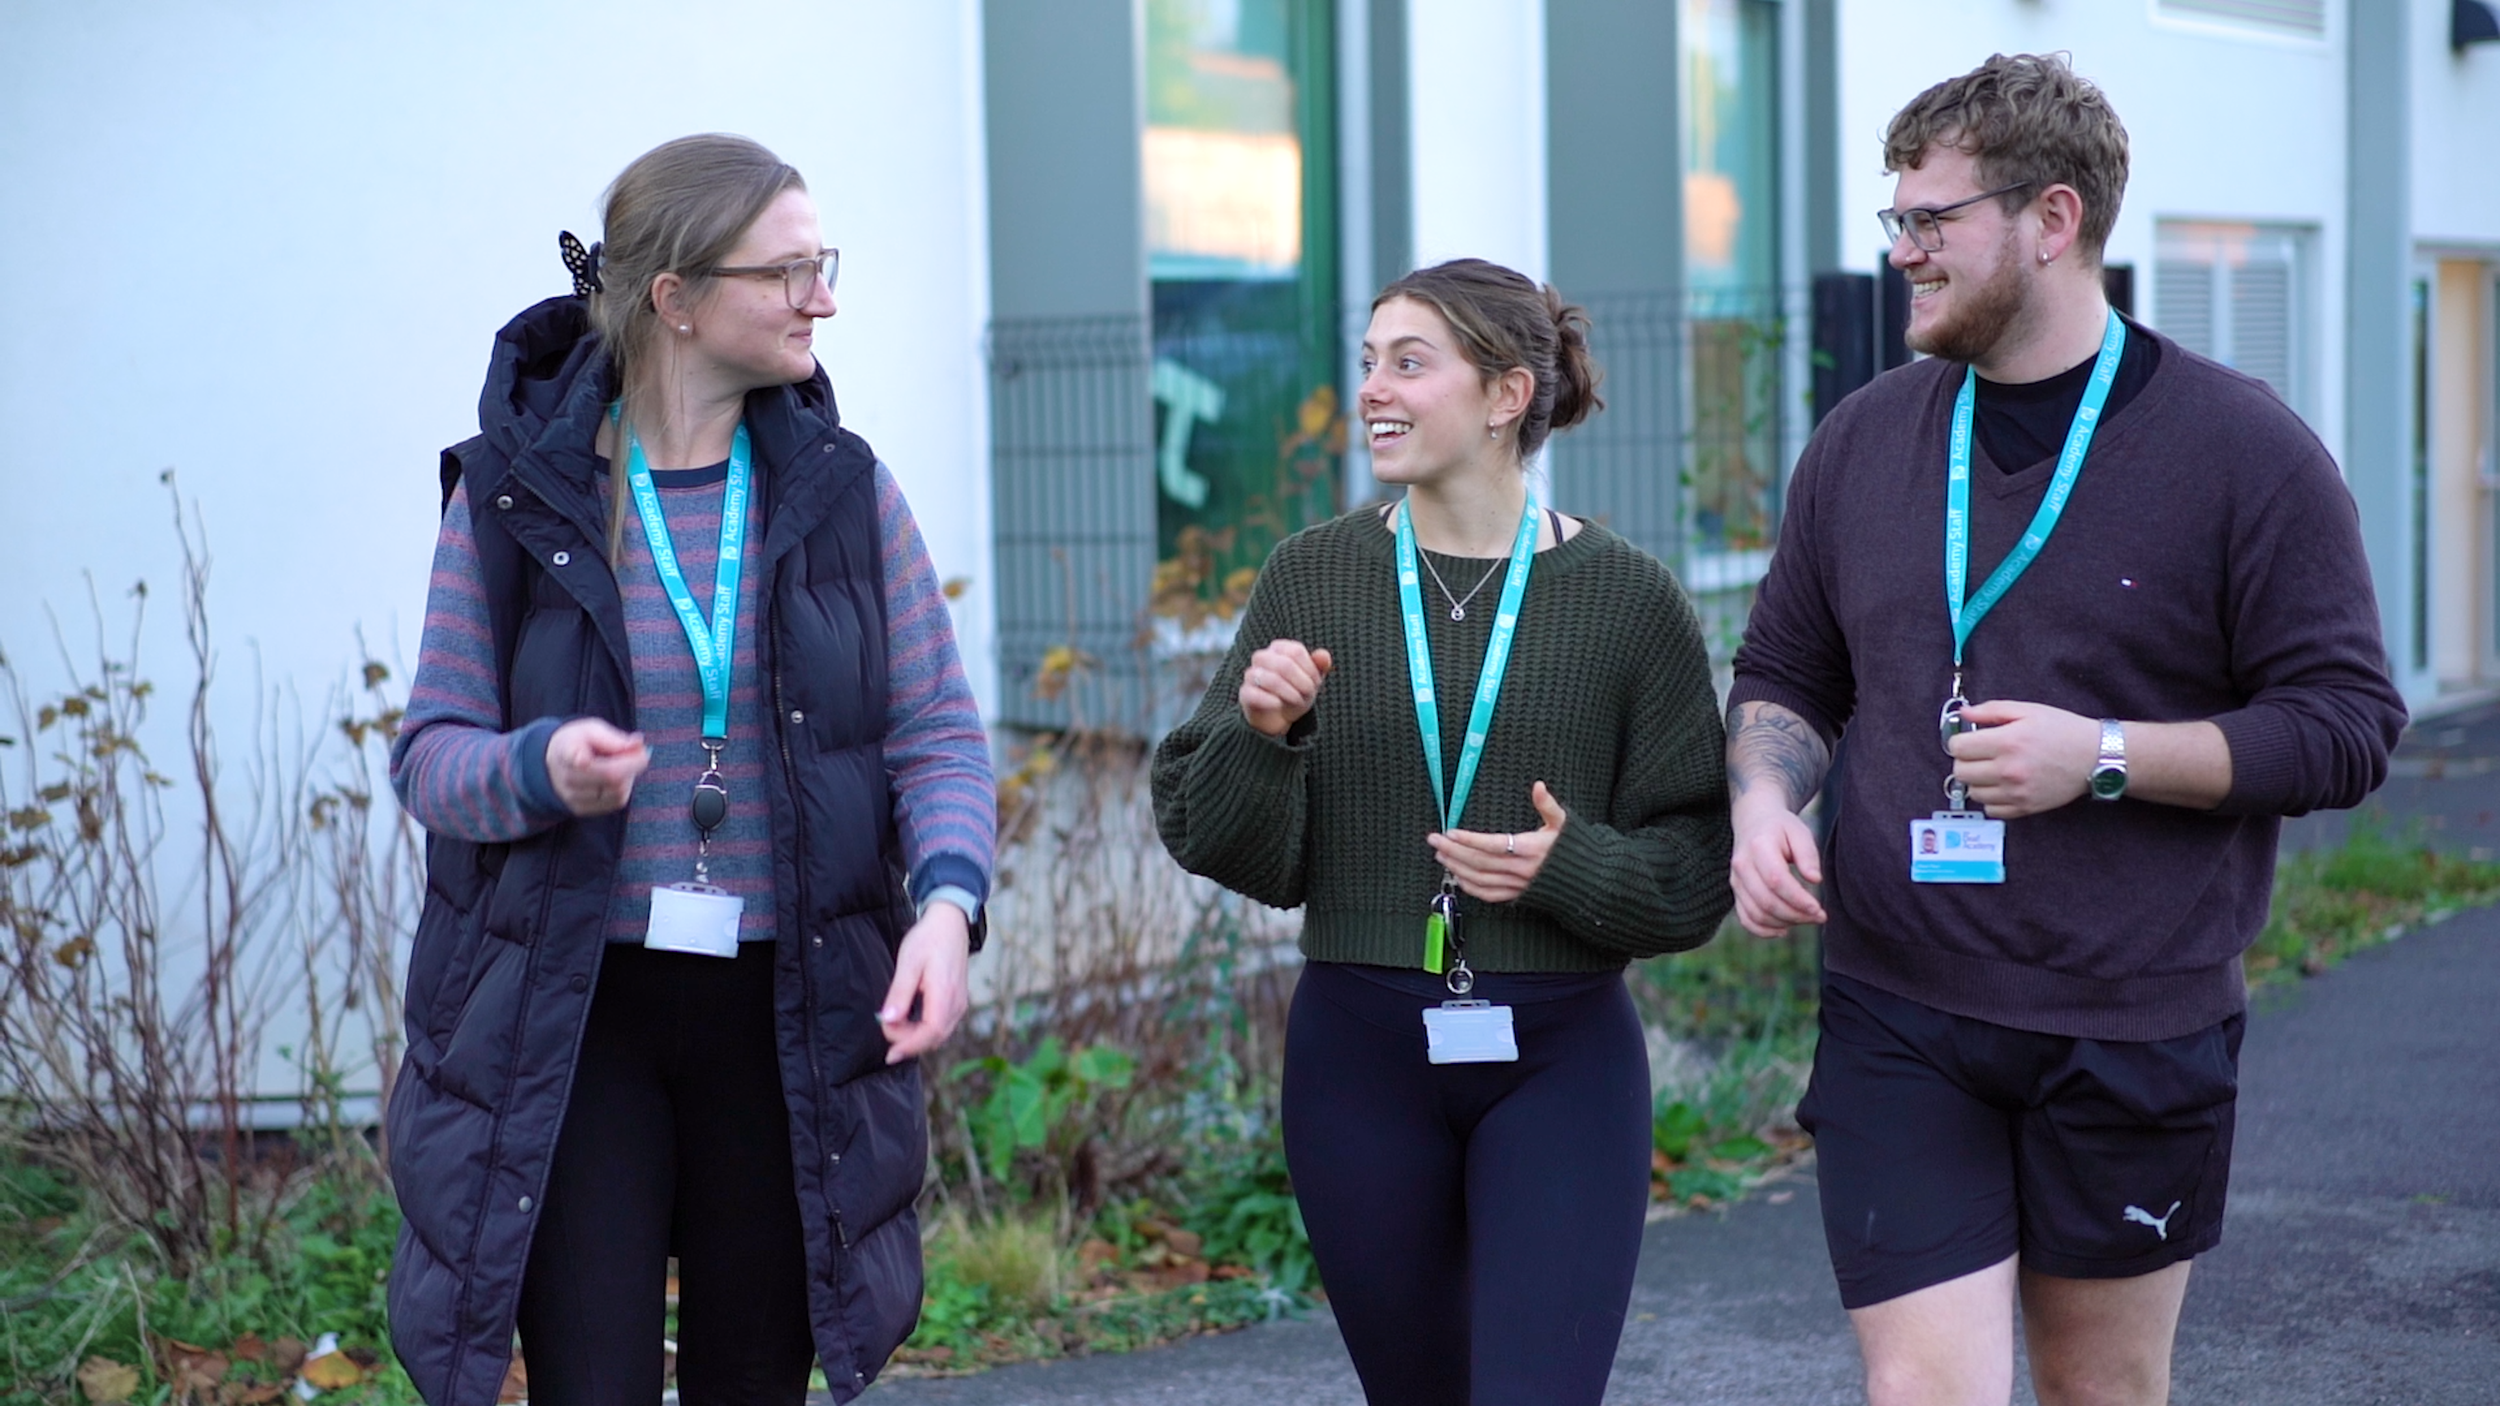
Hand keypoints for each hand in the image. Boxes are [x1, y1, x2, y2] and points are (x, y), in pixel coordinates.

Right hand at [545, 718, 649, 816]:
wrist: (555, 761)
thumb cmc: (578, 742)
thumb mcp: (591, 730)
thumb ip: (614, 738)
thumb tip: (638, 744)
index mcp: (566, 752)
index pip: (578, 759)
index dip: (587, 760)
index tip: (608, 756)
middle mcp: (567, 778)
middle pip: (611, 776)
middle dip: (633, 764)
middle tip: (641, 753)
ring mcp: (573, 797)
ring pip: (618, 791)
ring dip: (629, 777)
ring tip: (622, 764)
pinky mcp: (581, 809)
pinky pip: (616, 802)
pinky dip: (624, 788)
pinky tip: (617, 778)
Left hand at [880, 902, 972, 1063]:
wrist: (950, 922)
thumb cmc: (929, 939)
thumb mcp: (909, 964)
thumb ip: (899, 994)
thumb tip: (888, 1019)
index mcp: (945, 995)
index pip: (930, 1033)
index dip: (909, 1046)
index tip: (890, 1053)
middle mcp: (957, 1003)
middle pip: (934, 1038)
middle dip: (909, 1042)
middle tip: (887, 1027)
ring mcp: (960, 1003)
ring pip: (939, 1034)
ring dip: (916, 1036)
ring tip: (895, 1024)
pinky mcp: (958, 1001)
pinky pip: (942, 1025)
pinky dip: (924, 1029)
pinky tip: (909, 1020)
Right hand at [1239, 640, 1332, 737]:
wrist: (1278, 717)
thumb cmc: (1296, 691)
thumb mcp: (1312, 679)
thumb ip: (1319, 665)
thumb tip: (1324, 655)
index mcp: (1278, 648)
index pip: (1296, 651)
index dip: (1310, 669)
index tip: (1316, 683)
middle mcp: (1261, 657)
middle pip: (1285, 664)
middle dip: (1302, 682)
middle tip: (1309, 694)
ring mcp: (1251, 675)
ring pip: (1270, 679)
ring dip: (1290, 693)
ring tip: (1297, 701)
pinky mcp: (1245, 693)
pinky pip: (1255, 694)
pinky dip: (1272, 701)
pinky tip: (1279, 705)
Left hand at [1429, 781, 1566, 903]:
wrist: (1588, 879)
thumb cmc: (1574, 848)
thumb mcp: (1563, 822)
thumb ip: (1547, 805)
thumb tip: (1538, 786)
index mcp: (1530, 849)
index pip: (1493, 845)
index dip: (1470, 840)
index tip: (1451, 832)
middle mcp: (1522, 869)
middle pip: (1479, 862)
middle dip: (1454, 851)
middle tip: (1434, 840)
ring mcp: (1518, 885)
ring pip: (1480, 879)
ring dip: (1457, 868)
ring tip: (1440, 855)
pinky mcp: (1517, 896)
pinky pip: (1489, 894)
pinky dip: (1470, 887)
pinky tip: (1457, 877)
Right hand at [1729, 795, 1825, 936]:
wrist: (1754, 822)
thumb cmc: (1782, 828)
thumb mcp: (1799, 832)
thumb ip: (1808, 854)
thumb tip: (1815, 880)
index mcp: (1758, 846)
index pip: (1776, 880)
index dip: (1798, 899)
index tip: (1819, 908)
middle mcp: (1742, 865)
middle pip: (1766, 901)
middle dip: (1796, 915)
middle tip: (1820, 916)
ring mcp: (1736, 881)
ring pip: (1757, 914)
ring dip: (1785, 923)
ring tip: (1806, 919)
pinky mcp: (1736, 893)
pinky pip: (1746, 919)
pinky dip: (1764, 930)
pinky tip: (1784, 930)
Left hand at [1947, 700, 2097, 817]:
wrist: (2095, 757)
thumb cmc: (2063, 730)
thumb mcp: (2028, 710)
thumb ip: (1991, 711)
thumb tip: (1963, 714)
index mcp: (2007, 742)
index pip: (1958, 748)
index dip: (1959, 741)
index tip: (1969, 740)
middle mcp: (2008, 770)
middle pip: (1961, 772)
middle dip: (1965, 760)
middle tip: (1979, 754)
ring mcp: (2016, 792)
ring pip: (1973, 793)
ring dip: (1977, 781)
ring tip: (1992, 769)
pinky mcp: (2025, 808)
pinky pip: (1991, 810)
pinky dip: (1991, 799)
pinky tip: (2002, 786)